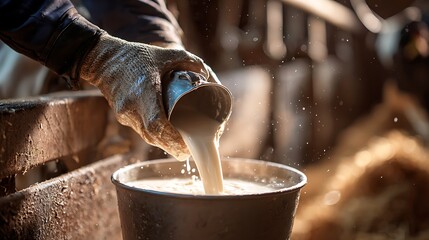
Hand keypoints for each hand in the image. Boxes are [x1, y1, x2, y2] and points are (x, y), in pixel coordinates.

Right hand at [79, 33, 217, 160]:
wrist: (103, 61)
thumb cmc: (135, 56)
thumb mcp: (163, 54)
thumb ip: (187, 60)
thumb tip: (206, 73)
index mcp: (144, 92)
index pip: (156, 123)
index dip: (172, 138)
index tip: (187, 144)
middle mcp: (133, 107)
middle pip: (154, 136)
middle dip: (173, 146)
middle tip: (190, 149)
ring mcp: (125, 115)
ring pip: (148, 137)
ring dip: (165, 144)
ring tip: (183, 146)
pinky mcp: (123, 118)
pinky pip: (142, 132)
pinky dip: (156, 136)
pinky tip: (168, 137)